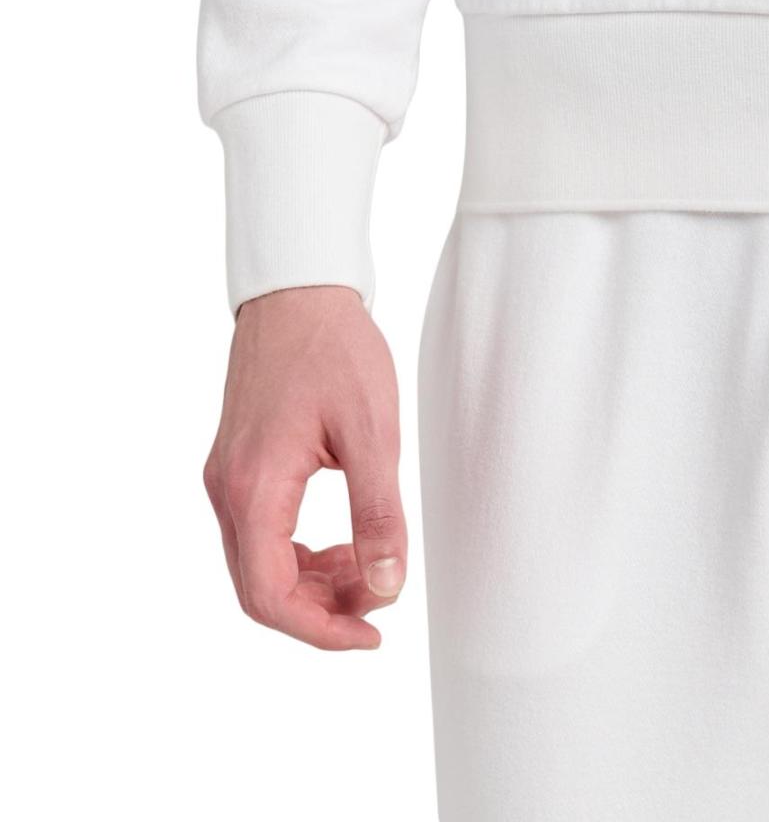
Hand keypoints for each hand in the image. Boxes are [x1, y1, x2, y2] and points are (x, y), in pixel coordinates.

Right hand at [204, 284, 407, 650]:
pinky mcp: (238, 464)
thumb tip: (387, 584)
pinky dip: (299, 551)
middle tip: (380, 601)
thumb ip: (378, 512)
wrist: (299, 289)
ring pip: (258, 563)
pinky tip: (344, 541)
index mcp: (254, 486)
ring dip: (311, 581)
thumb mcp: (371, 431)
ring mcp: (227, 476)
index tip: (371, 634)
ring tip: (369, 567)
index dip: (319, 630)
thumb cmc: (334, 348)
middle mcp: (227, 489)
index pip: (269, 595)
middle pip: (259, 588)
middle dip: (320, 608)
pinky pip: (260, 533)